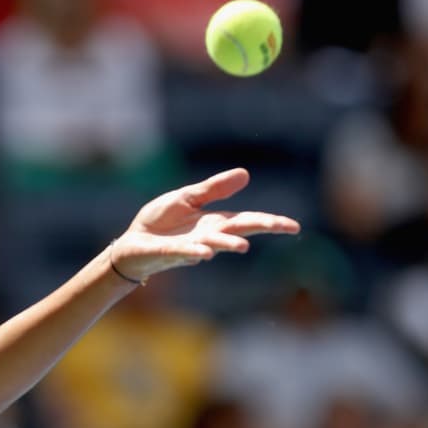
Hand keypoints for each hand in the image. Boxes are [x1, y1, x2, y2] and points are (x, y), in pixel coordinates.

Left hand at [109, 168, 300, 282]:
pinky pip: (184, 252)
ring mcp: (191, 246)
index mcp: (214, 222)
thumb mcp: (188, 198)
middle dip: (261, 228)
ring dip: (227, 244)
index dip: (270, 222)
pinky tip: (205, 253)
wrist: (133, 242)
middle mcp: (208, 236)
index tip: (294, 226)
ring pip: (214, 244)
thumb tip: (246, 174)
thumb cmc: (161, 223)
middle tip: (286, 228)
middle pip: (239, 230)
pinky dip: (195, 252)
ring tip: (242, 246)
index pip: (247, 220)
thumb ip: (214, 189)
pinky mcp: (169, 253)